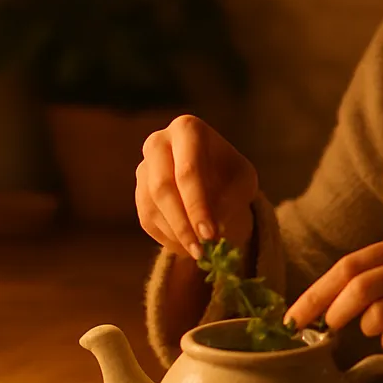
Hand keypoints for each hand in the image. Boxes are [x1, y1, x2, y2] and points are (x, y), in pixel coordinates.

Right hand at [135, 115, 256, 259]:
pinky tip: (188, 246)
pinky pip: (148, 220)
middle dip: (183, 223)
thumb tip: (210, 229)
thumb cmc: (230, 173)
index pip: (188, 170)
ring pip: (152, 207)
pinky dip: (169, 238)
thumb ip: (231, 199)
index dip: (197, 204)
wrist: (214, 176)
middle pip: (162, 188)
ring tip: (201, 253)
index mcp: (187, 130)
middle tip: (201, 250)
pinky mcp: (139, 193)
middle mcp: (157, 143)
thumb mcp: (243, 181)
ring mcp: (143, 168)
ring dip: (176, 234)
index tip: (210, 234)